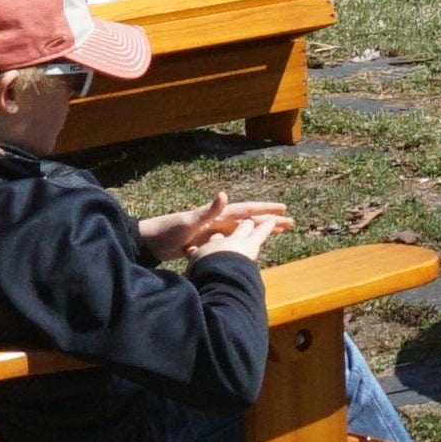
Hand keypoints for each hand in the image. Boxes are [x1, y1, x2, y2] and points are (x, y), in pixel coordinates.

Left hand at [143, 192, 281, 259]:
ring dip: (261, 231)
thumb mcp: (188, 221)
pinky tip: (253, 246)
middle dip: (270, 221)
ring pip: (244, 230)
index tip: (283, 209)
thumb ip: (207, 210)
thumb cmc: (167, 230)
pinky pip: (234, 241)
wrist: (149, 242)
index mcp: (216, 215)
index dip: (265, 209)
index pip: (246, 210)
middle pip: (250, 220)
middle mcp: (218, 221)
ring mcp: (214, 232)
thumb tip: (225, 194)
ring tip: (279, 232)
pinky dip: (246, 242)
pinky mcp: (209, 243)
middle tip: (291, 223)